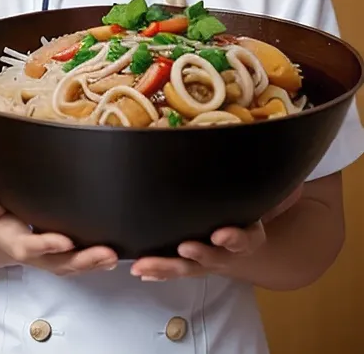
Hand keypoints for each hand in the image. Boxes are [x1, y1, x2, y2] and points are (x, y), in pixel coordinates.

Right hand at [0, 174, 117, 275]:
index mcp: (14, 242)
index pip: (30, 247)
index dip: (47, 245)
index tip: (65, 240)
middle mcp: (35, 254)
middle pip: (58, 263)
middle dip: (82, 261)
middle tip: (106, 254)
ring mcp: (49, 257)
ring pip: (72, 266)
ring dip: (94, 263)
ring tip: (114, 257)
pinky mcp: (61, 255)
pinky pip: (78, 263)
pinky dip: (95, 263)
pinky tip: (112, 257)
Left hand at [131, 184, 303, 281]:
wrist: (249, 245)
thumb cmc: (251, 213)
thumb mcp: (265, 199)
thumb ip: (274, 186)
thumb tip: (289, 160)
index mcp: (248, 237)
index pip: (243, 239)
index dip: (233, 238)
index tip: (221, 234)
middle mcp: (227, 254)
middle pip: (213, 259)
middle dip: (199, 255)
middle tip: (184, 248)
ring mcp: (207, 262)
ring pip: (188, 268)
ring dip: (167, 267)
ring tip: (145, 265)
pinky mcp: (190, 263)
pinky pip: (174, 270)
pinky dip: (158, 271)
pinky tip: (141, 270)